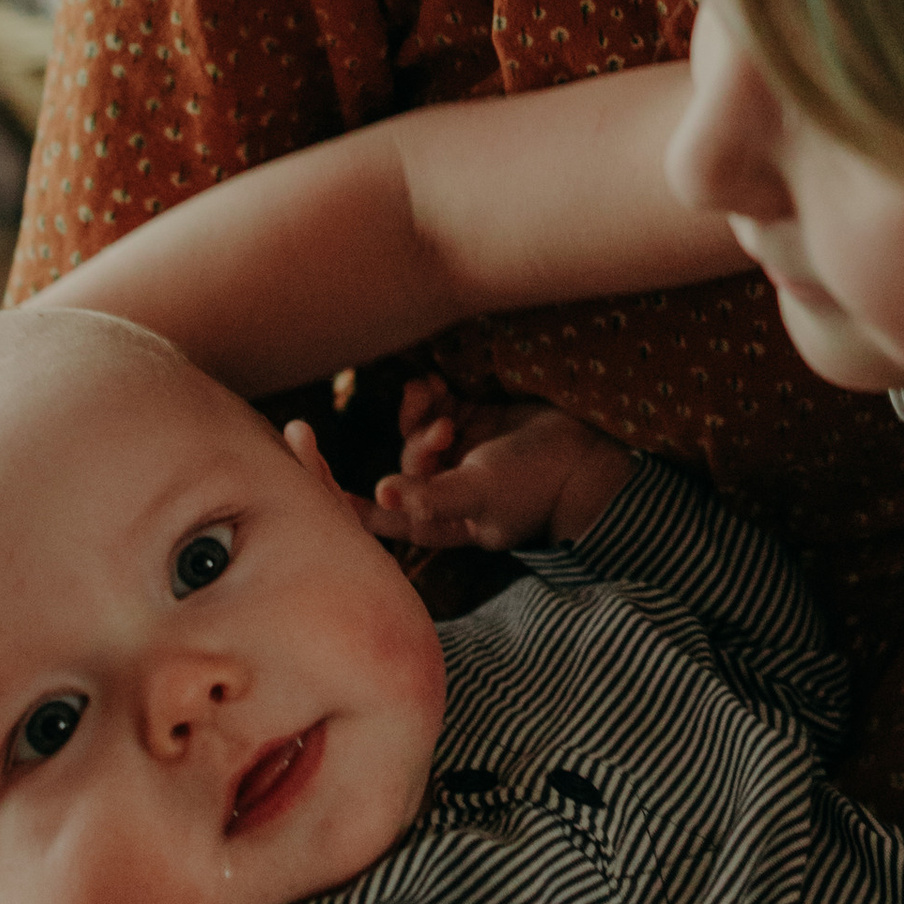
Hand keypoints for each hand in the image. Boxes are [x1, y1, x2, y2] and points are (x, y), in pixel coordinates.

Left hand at [373, 380, 632, 551]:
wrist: (587, 454)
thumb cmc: (533, 483)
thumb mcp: (479, 491)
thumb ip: (431, 495)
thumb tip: (379, 492)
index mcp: (443, 520)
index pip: (384, 516)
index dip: (349, 501)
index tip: (316, 478)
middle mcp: (448, 490)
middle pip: (405, 465)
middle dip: (416, 442)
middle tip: (443, 429)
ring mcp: (462, 455)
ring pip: (417, 432)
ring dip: (419, 413)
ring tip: (439, 399)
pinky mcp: (477, 424)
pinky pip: (437, 408)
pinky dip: (430, 396)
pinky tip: (435, 383)